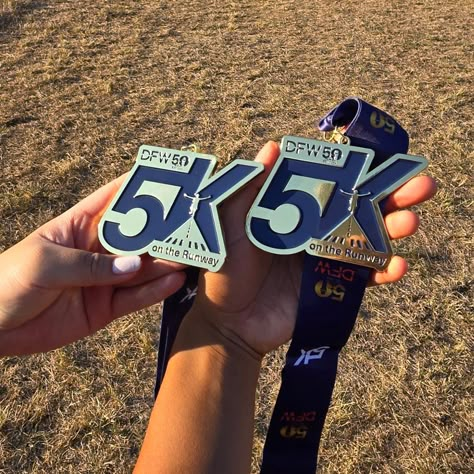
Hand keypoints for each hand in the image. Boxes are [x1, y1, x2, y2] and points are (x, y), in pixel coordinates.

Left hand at [0, 176, 185, 355]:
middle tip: (192, 225)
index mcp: (80, 225)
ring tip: (191, 255)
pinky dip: (156, 291)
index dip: (141, 186)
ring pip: (143, 268)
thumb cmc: (9, 281)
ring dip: (166, 262)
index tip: (171, 178)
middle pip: (138, 235)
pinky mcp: (107, 307)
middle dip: (163, 229)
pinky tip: (175, 281)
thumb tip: (133, 265)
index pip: (115, 198)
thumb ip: (90, 265)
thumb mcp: (46, 264)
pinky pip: (136, 298)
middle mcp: (98, 250)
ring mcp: (105, 279)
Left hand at [189, 141, 436, 355]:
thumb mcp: (230, 222)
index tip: (388, 159)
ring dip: (395, 229)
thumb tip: (273, 146)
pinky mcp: (333, 287)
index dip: (363, 171)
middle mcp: (317, 229)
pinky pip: (364, 278)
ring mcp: (327, 258)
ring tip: (410, 221)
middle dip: (394, 196)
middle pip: (361, 207)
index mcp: (296, 209)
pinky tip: (397, 266)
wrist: (229, 320)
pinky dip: (383, 272)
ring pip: (370, 239)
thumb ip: (250, 188)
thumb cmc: (225, 267)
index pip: (335, 183)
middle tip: (422, 185)